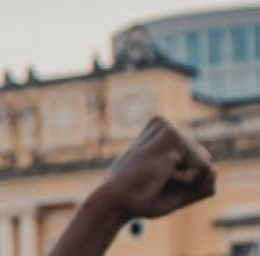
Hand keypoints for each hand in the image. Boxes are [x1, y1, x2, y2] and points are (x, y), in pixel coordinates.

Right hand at [91, 116, 216, 220]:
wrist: (116, 201)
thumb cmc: (143, 197)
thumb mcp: (180, 189)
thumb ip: (205, 180)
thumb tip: (212, 169)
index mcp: (161, 138)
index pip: (200, 165)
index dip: (185, 184)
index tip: (155, 182)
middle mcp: (165, 128)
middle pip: (204, 164)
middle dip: (189, 182)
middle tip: (156, 182)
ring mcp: (168, 129)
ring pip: (206, 166)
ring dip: (186, 182)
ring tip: (156, 177)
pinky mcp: (171, 135)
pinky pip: (205, 169)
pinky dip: (186, 181)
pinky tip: (160, 174)